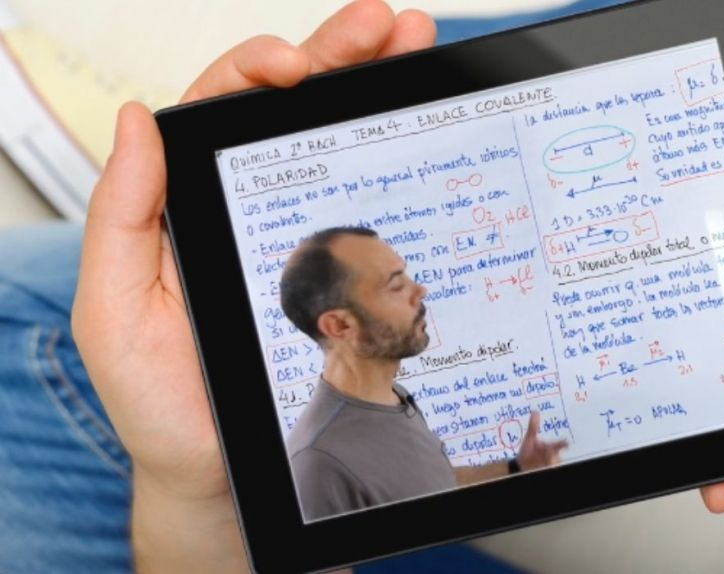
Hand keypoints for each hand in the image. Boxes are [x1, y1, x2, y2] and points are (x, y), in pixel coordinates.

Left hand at [71, 2, 435, 571]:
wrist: (228, 471)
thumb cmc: (166, 404)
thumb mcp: (118, 312)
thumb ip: (122, 217)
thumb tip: (136, 124)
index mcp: (188, 204)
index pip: (221, 110)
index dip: (259, 69)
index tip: (296, 65)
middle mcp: (247, 207)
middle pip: (292, 110)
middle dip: (339, 54)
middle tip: (386, 26)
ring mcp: (300, 234)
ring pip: (337, 142)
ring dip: (374, 87)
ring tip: (411, 48)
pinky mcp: (342, 269)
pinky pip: (370, 202)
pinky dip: (397, 159)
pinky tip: (419, 129)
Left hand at [517, 411, 569, 470]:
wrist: (520, 465)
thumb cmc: (527, 451)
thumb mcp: (529, 439)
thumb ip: (533, 427)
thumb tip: (535, 411)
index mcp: (550, 448)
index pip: (559, 445)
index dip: (564, 443)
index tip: (567, 442)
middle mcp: (552, 456)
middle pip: (558, 456)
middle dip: (554, 456)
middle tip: (549, 453)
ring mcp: (550, 464)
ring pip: (556, 463)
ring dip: (551, 462)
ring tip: (542, 463)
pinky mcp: (546, 469)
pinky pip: (552, 467)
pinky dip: (548, 467)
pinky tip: (541, 466)